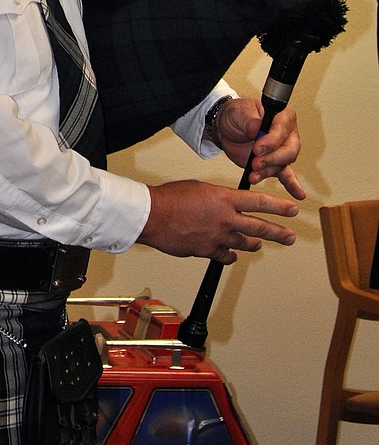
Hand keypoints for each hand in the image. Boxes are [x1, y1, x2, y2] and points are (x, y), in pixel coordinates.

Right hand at [138, 179, 299, 263]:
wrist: (153, 216)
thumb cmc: (171, 198)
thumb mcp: (200, 188)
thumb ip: (218, 198)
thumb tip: (226, 205)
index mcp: (224, 198)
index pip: (259, 202)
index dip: (279, 207)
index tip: (292, 210)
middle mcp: (225, 218)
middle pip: (259, 228)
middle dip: (279, 233)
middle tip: (290, 237)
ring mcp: (217, 236)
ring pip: (244, 243)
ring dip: (253, 244)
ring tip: (259, 245)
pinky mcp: (207, 250)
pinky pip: (226, 256)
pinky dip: (230, 255)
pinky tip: (231, 254)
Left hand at [216, 98, 304, 200]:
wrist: (228, 128)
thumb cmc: (236, 114)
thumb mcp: (238, 111)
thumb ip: (248, 119)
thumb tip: (255, 127)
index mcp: (283, 116)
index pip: (282, 129)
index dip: (271, 141)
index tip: (257, 148)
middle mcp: (288, 133)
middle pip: (289, 150)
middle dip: (271, 159)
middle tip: (255, 163)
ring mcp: (283, 150)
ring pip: (283, 164)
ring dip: (268, 171)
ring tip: (253, 174)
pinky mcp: (275, 163)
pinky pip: (287, 174)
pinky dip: (291, 184)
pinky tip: (298, 193)